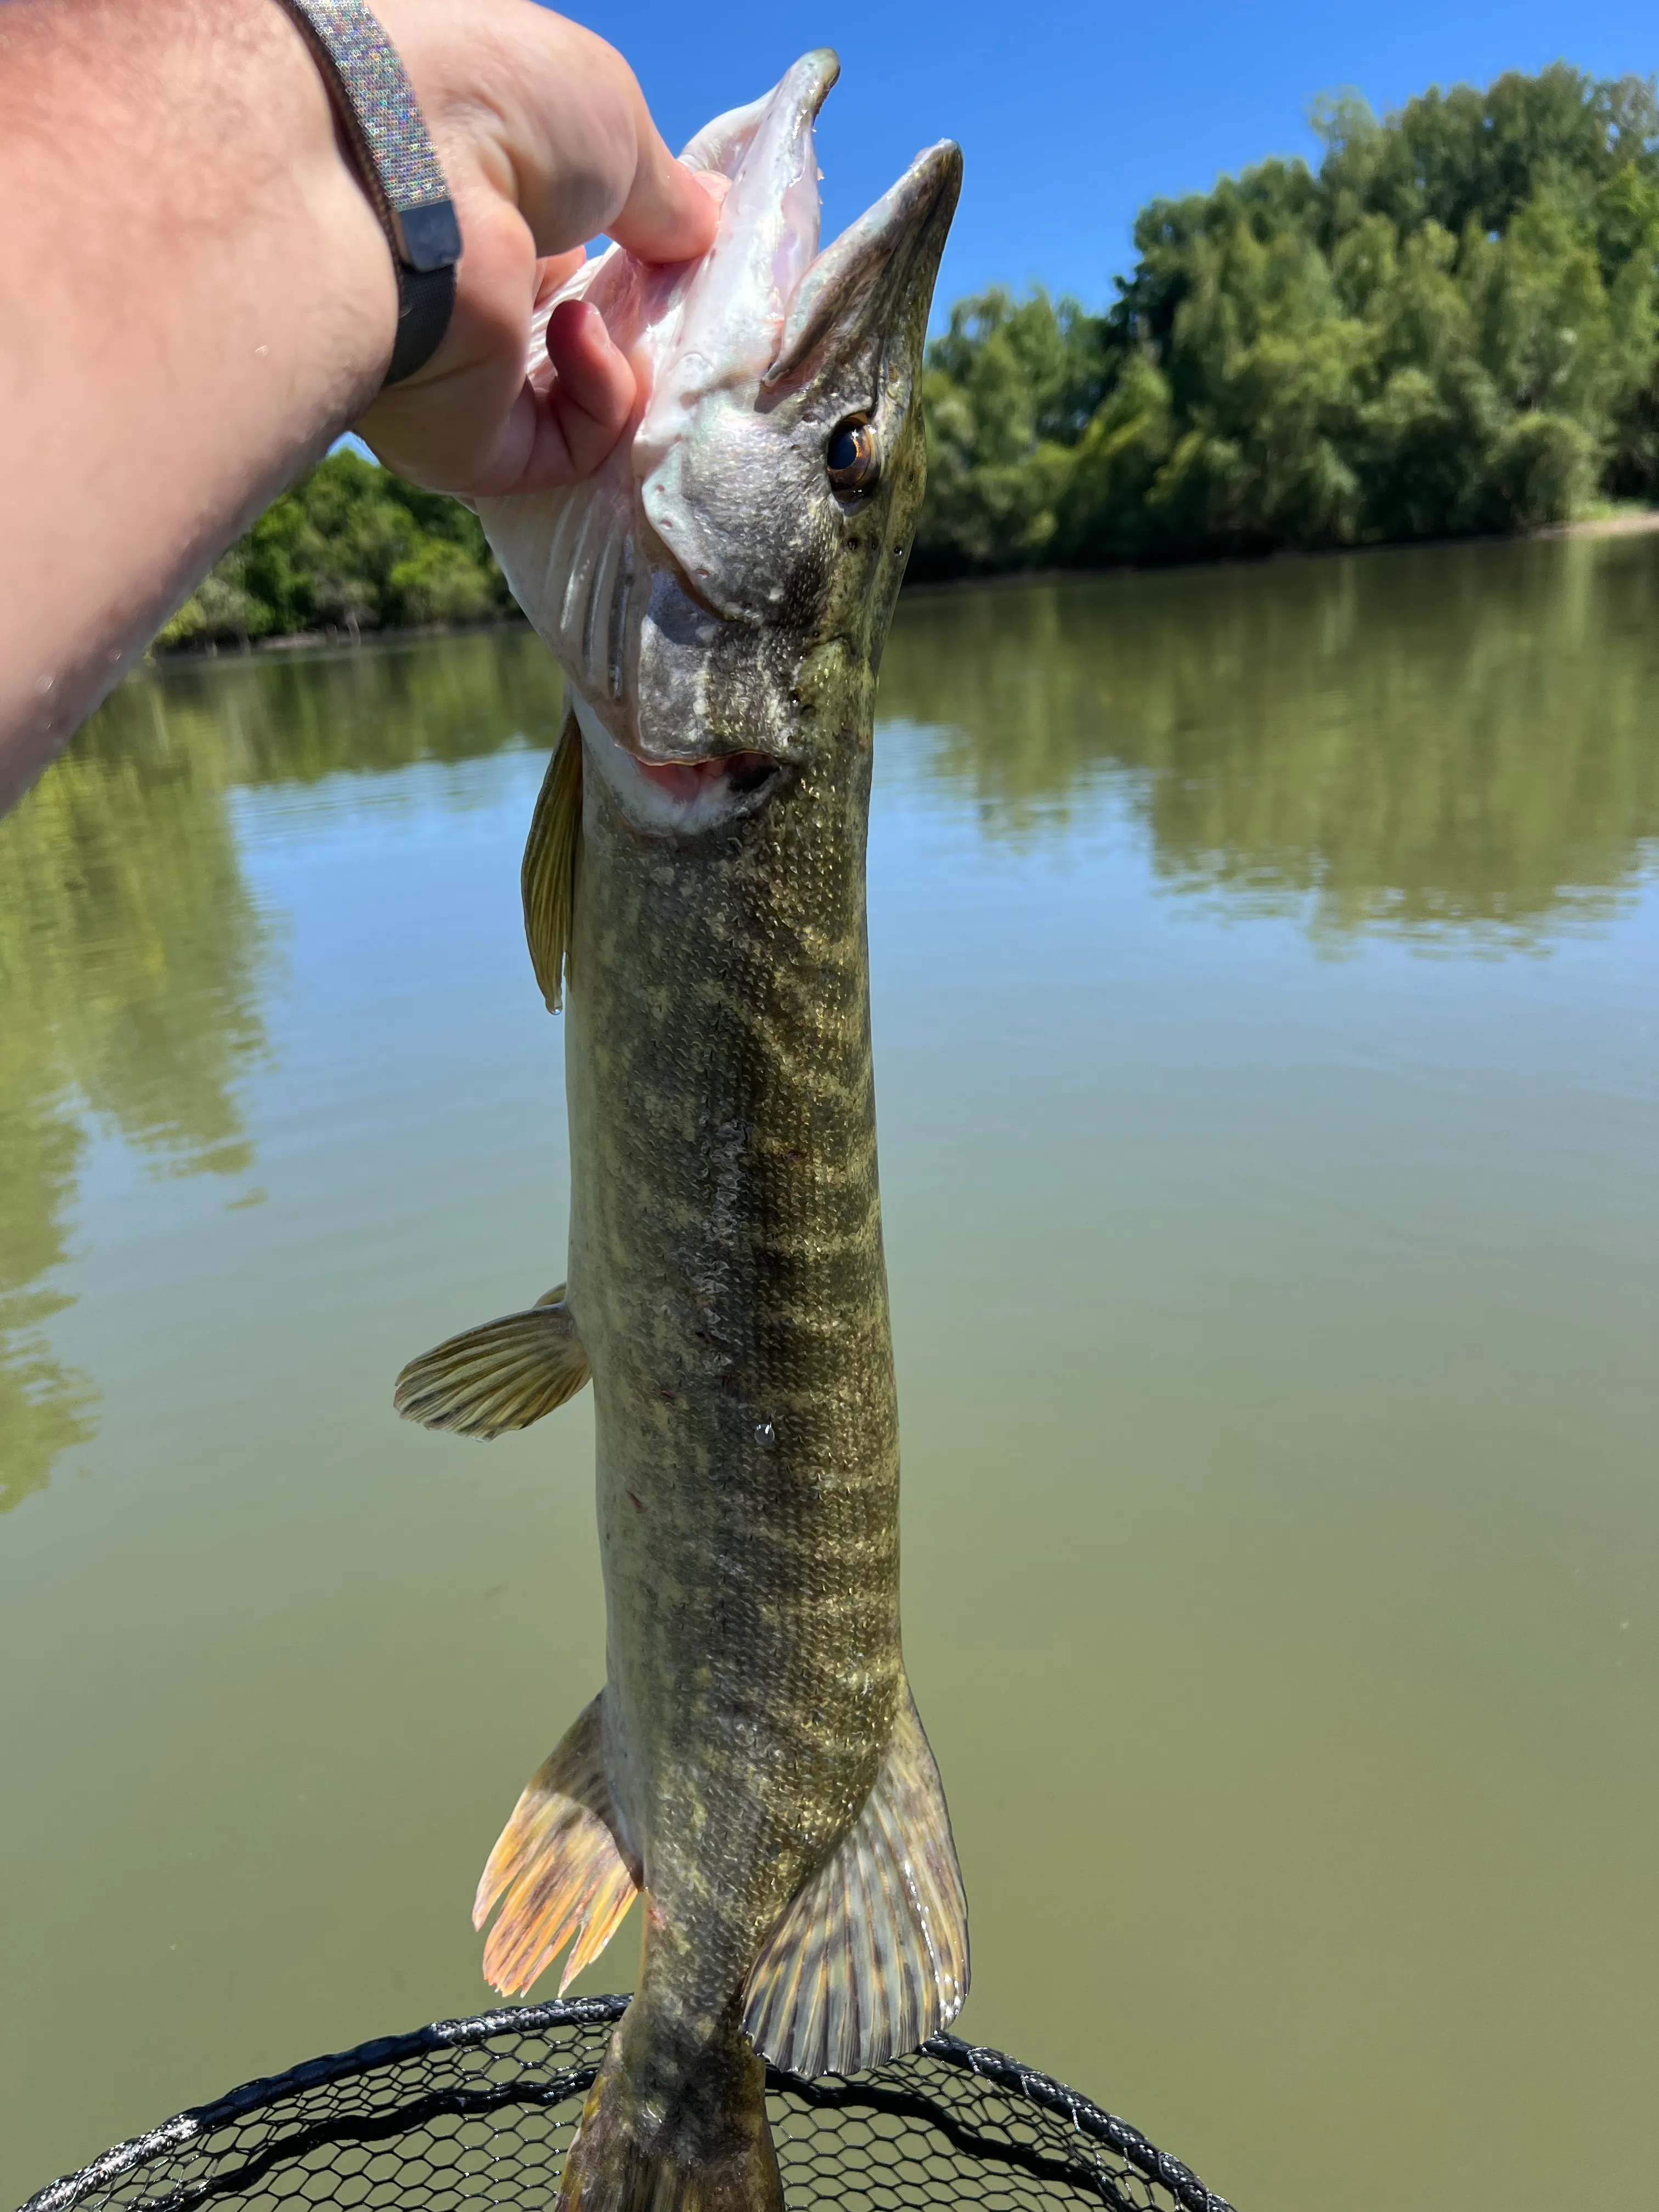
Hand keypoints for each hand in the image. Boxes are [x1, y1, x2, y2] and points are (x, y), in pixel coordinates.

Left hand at [353, 0, 717, 498]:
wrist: (396, 180)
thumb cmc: (491, 107)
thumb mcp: (611, 120)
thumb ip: (665, 192)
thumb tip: (707, 228)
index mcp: (470, 192)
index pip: (559, 234)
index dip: (631, 239)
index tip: (681, 239)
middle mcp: (450, 281)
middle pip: (568, 319)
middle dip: (638, 309)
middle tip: (672, 283)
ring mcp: (451, 370)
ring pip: (571, 396)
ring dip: (624, 353)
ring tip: (623, 306)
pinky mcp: (461, 444)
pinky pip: (564, 447)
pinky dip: (600, 397)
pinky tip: (580, 335)